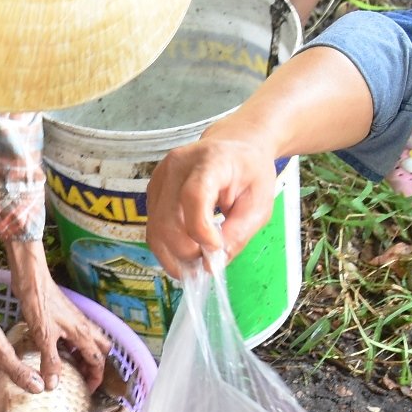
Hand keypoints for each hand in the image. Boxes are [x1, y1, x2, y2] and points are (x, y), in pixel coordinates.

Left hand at [5, 240, 107, 392]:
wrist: (33, 279)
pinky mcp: (67, 315)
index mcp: (83, 334)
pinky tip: (58, 350)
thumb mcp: (44, 336)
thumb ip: (50, 361)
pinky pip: (78, 335)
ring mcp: (76, 320)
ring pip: (91, 341)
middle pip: (101, 350)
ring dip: (85, 355)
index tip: (88, 390)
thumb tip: (53, 385)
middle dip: (96, 365)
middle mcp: (84, 327)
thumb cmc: (39, 304)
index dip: (95, 378)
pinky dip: (74, 346)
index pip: (98, 361)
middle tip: (82, 377)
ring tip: (71, 368)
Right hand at [146, 136, 279, 275]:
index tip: (216, 249)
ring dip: (174, 255)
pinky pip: (153, 228)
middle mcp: (177, 166)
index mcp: (211, 160)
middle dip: (186, 251)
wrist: (233, 146)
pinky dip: (168, 248)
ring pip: (155, 229)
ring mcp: (160, 178)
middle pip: (168, 219)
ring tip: (197, 263)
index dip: (200, 230)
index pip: (193, 196)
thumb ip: (238, 234)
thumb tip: (211, 264)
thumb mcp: (258, 204)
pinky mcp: (153, 191)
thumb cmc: (250, 173)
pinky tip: (186, 253)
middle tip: (208, 262)